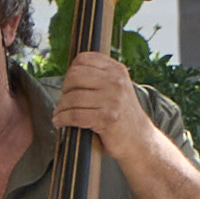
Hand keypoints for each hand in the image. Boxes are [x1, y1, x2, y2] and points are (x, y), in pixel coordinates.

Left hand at [52, 51, 176, 177]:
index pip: (83, 59)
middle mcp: (116, 81)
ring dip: (61, 108)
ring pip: (72, 97)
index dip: (71, 72)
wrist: (139, 139)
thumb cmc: (121, 114)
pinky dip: (63, 119)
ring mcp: (113, 99)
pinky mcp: (107, 118)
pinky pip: (74, 115)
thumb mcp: (116, 88)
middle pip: (74, 76)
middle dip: (64, 90)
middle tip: (65, 101)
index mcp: (117, 70)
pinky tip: (60, 122)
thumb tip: (69, 72)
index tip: (70, 85)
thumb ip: (98, 77)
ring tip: (60, 114)